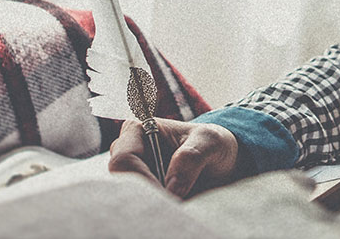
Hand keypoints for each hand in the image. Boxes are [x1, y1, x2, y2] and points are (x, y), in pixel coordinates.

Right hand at [108, 118, 238, 197]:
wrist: (218, 159)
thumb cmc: (212, 143)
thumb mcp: (211, 143)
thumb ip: (192, 157)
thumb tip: (171, 187)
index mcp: (138, 130)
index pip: (124, 160)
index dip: (142, 181)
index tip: (168, 195)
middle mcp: (126, 150)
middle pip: (120, 181)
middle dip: (145, 195)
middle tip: (172, 205)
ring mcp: (130, 171)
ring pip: (126, 196)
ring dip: (149, 204)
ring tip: (174, 205)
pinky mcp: (137, 188)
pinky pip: (135, 205)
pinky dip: (151, 210)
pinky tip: (169, 210)